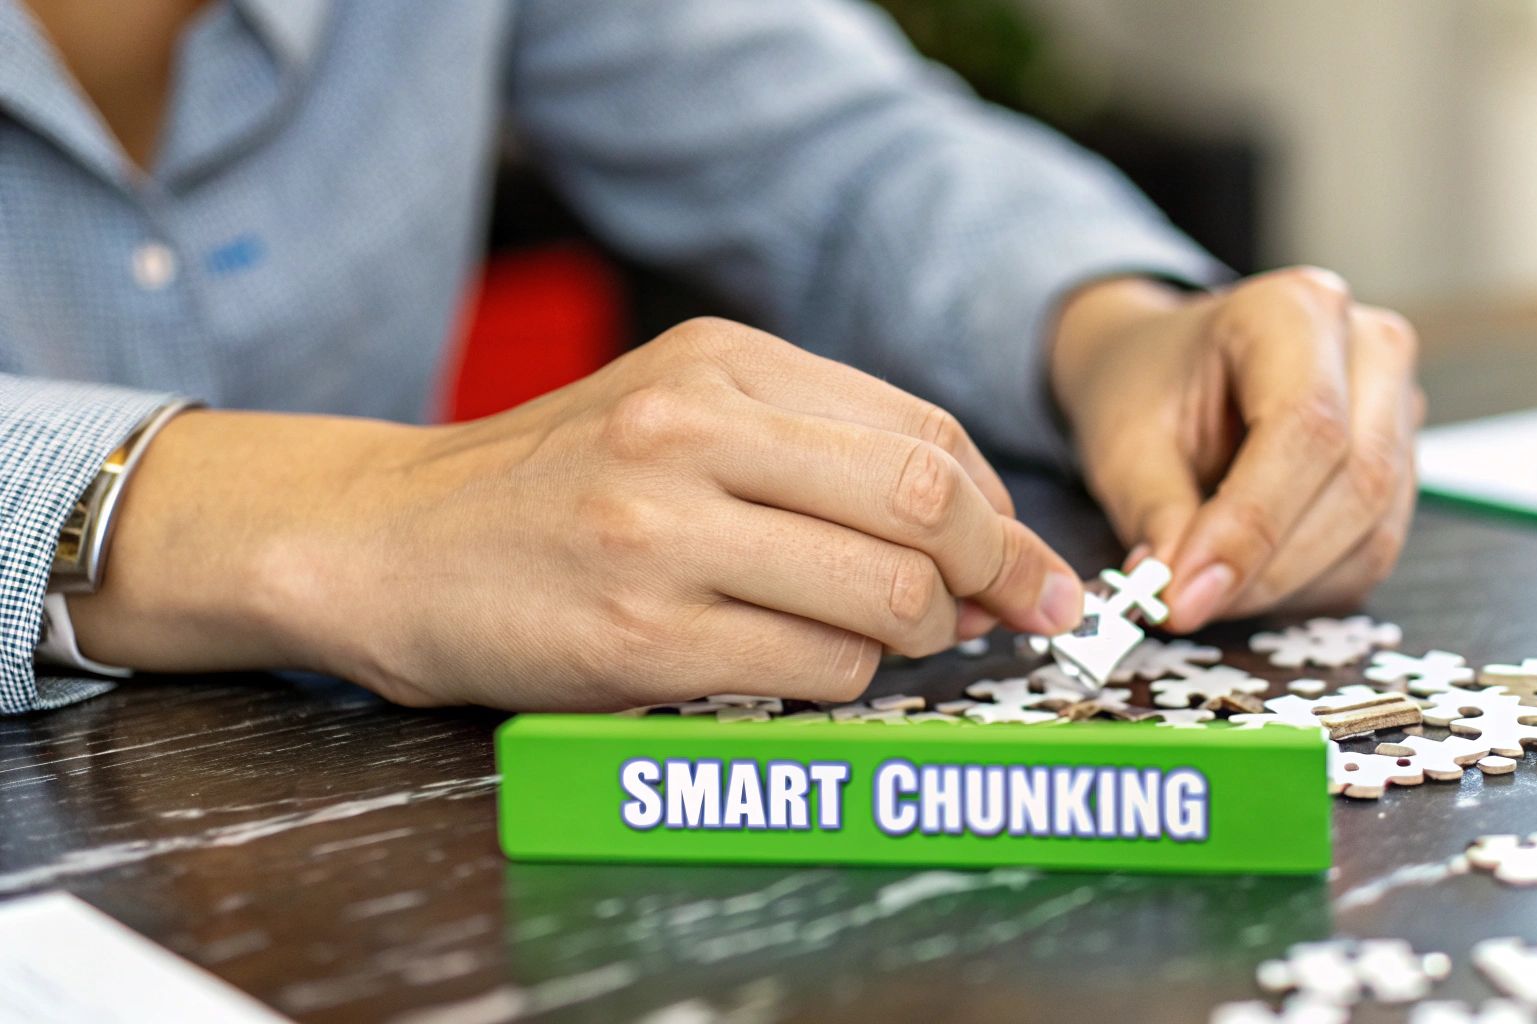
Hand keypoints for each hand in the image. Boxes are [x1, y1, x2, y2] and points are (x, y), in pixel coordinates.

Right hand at [70, 318, 1082, 709]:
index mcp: (721, 363)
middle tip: (1016, 614)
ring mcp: (664, 534)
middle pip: (925, 506)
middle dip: (998, 573)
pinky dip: (843, 676)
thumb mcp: (681, 411)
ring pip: (883, 595)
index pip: (923, 434)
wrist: (392, 541)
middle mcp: (696, 433)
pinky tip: (805, 662)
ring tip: (887, 639)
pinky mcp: (638, 635)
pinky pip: (815, 667)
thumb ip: (820, 450)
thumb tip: (976, 537)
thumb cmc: (554, 484)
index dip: (1002, 511)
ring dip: (916, 635)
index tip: (1032, 565)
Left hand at [1050, 269, 1423, 630]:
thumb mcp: (1123, 446)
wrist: (1166, 371)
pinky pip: (1374, 548)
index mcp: (1295, 310)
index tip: (1185, 593)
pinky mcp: (1403, 463)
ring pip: (1374, 527)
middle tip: (1188, 605)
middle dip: (1268, 566)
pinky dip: (1308, 585)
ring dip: (1288, 583)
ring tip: (1207, 591)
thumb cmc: (1146, 389)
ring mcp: (1398, 405)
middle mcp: (1369, 348)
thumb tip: (1179, 593)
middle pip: (1356, 479)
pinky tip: (1248, 580)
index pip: (1305, 427)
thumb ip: (1155, 516)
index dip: (1250, 525)